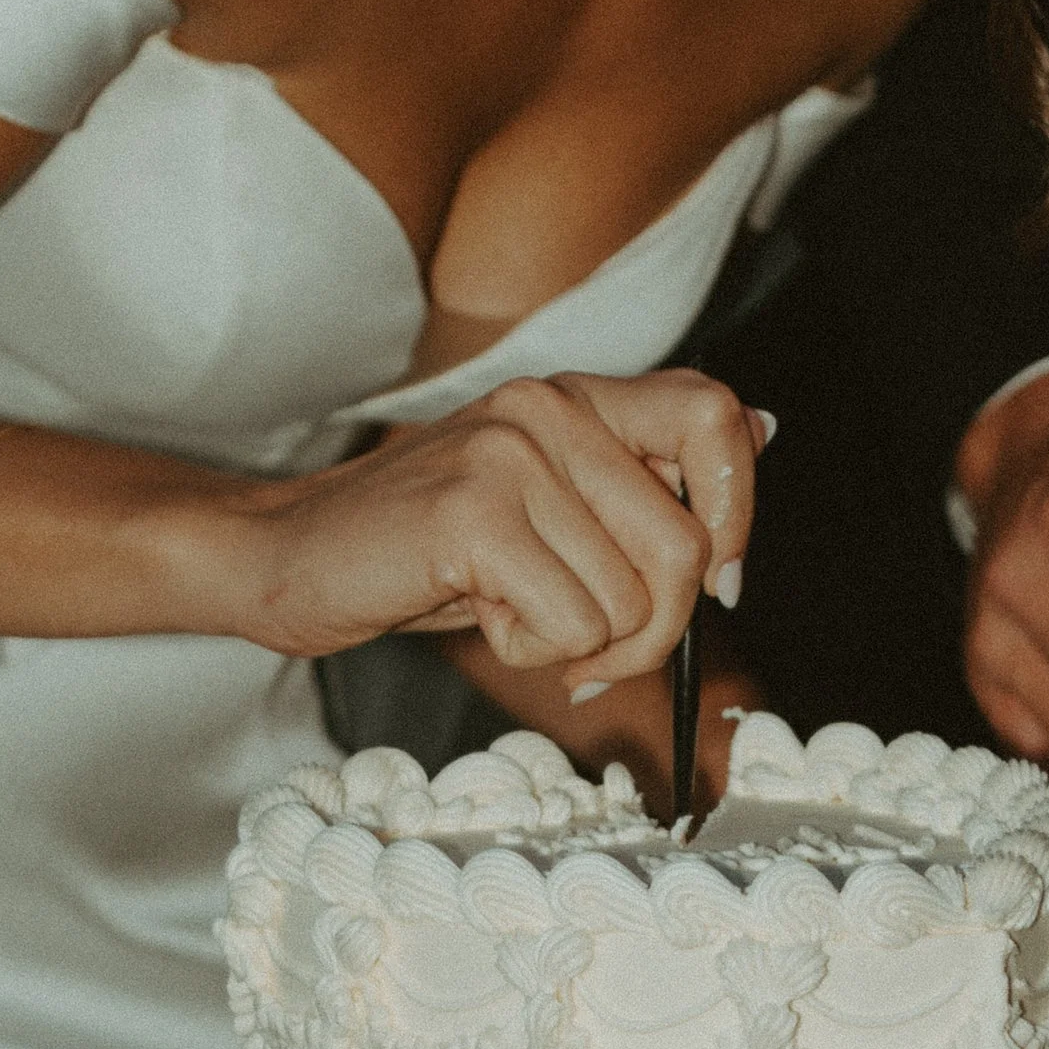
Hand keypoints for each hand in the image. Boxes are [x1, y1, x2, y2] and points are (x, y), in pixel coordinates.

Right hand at [235, 371, 767, 679]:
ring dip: (583, 645)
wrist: (285, 556)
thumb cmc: (422, 550)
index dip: (736, 513)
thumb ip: (642, 474)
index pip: (716, 415)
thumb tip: (763, 427)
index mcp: (576, 397)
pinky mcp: (472, 514)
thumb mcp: (547, 504)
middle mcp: (548, 408)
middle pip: (685, 547)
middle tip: (592, 650)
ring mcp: (509, 455)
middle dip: (656, 632)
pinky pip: (572, 624)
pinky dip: (534, 649)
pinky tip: (480, 613)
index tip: (714, 582)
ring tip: (513, 613)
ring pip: (632, 601)